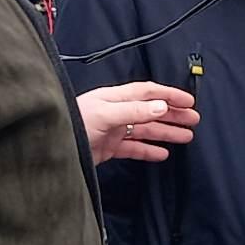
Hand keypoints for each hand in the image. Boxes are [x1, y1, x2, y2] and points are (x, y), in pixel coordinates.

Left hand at [77, 82, 198, 164]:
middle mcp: (115, 112)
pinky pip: (134, 147)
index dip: (169, 95)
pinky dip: (149, 150)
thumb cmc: (72, 124)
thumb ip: (133, 111)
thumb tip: (160, 106)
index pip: (148, 92)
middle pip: (150, 110)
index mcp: (114, 98)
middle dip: (172, 114)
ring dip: (166, 132)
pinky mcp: (109, 147)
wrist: (52, 147)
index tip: (188, 101)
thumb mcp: (105, 114)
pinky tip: (162, 153)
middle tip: (193, 120)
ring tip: (186, 137)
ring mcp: (112, 130)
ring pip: (145, 129)